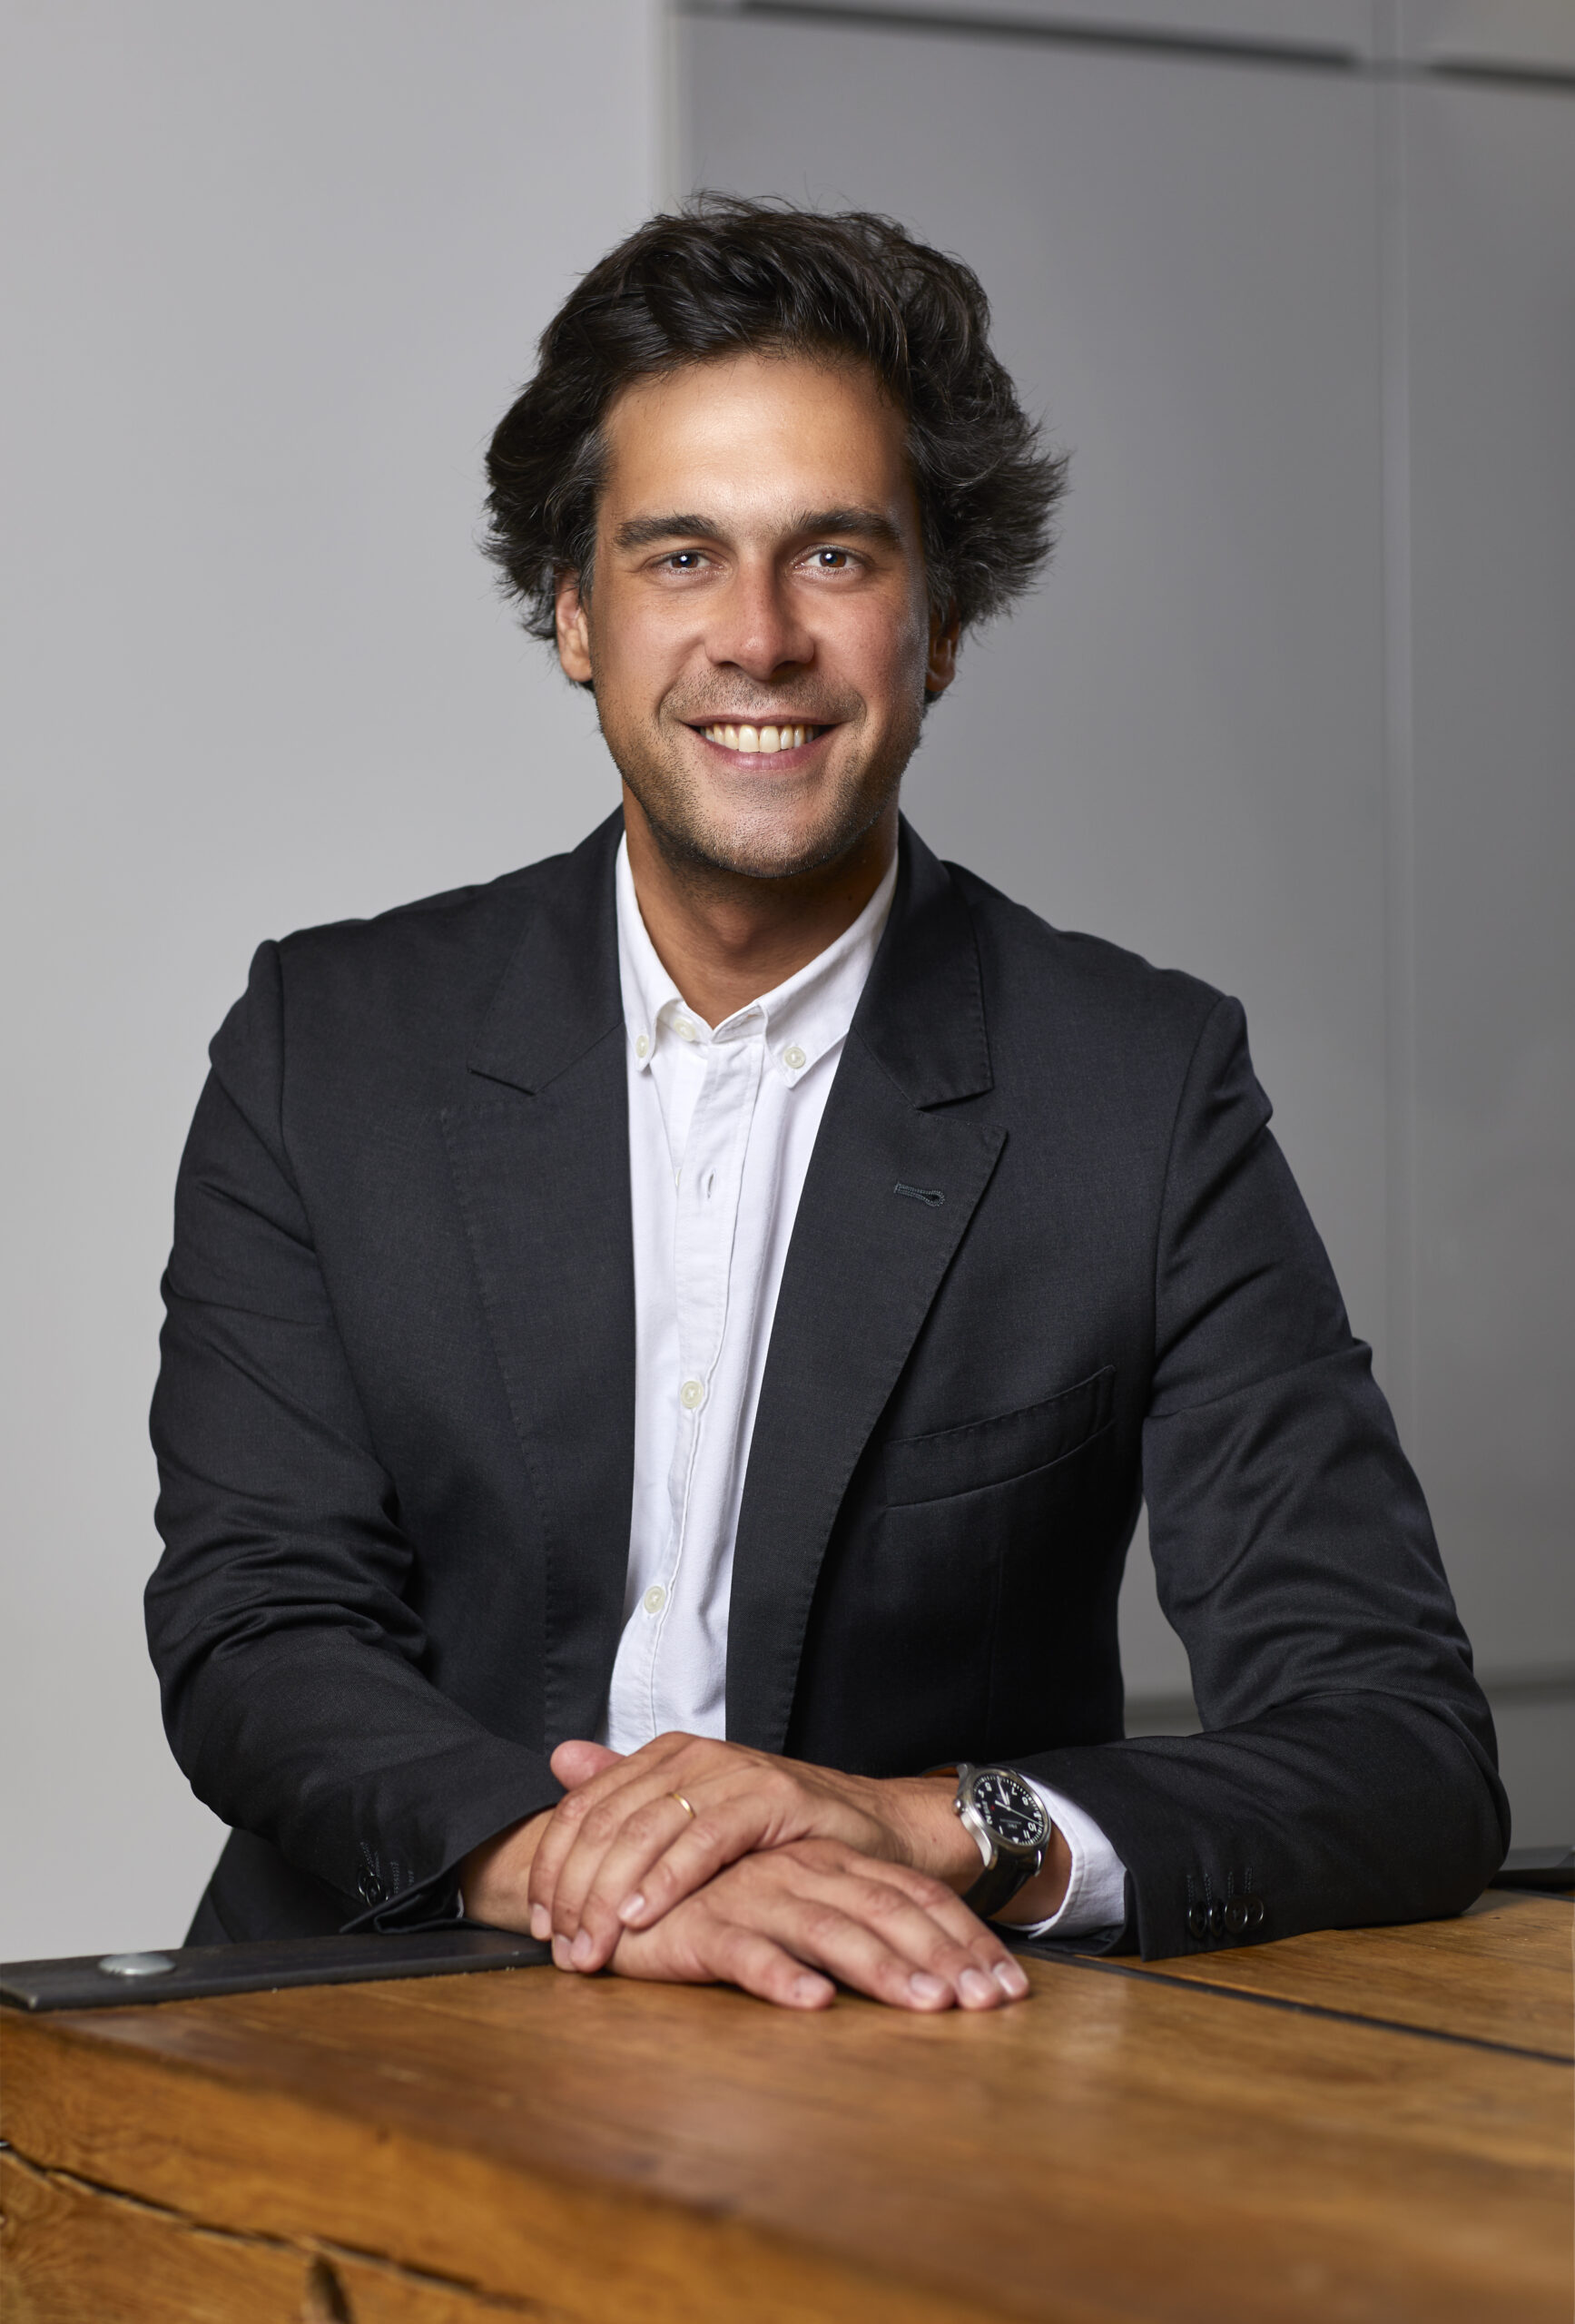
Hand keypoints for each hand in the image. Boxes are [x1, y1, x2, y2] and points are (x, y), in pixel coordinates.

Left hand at [525, 1732, 986, 1973]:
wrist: (877, 1832)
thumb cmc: (783, 1837)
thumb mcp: (697, 1817)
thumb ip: (630, 1790)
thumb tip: (558, 1759)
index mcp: (667, 1756)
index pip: (583, 1806)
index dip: (552, 1867)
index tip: (536, 1925)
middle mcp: (694, 1755)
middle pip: (606, 1821)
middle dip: (573, 1891)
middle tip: (559, 1951)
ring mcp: (734, 1771)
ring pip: (646, 1831)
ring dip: (608, 1896)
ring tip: (591, 1947)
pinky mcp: (773, 1797)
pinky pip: (704, 1840)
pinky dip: (666, 1880)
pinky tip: (640, 1917)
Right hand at [602, 1837, 1030, 2011]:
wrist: (628, 1888)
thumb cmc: (723, 1904)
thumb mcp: (800, 1908)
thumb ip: (855, 1925)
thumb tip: (940, 1974)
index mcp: (829, 1864)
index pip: (913, 1895)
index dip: (965, 1938)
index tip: (1010, 1988)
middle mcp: (800, 1872)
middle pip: (886, 1910)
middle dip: (944, 1957)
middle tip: (988, 2004)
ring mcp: (753, 1897)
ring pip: (828, 1930)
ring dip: (883, 1968)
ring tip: (927, 2005)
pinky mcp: (703, 1927)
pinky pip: (746, 1950)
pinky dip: (781, 1974)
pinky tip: (814, 2001)